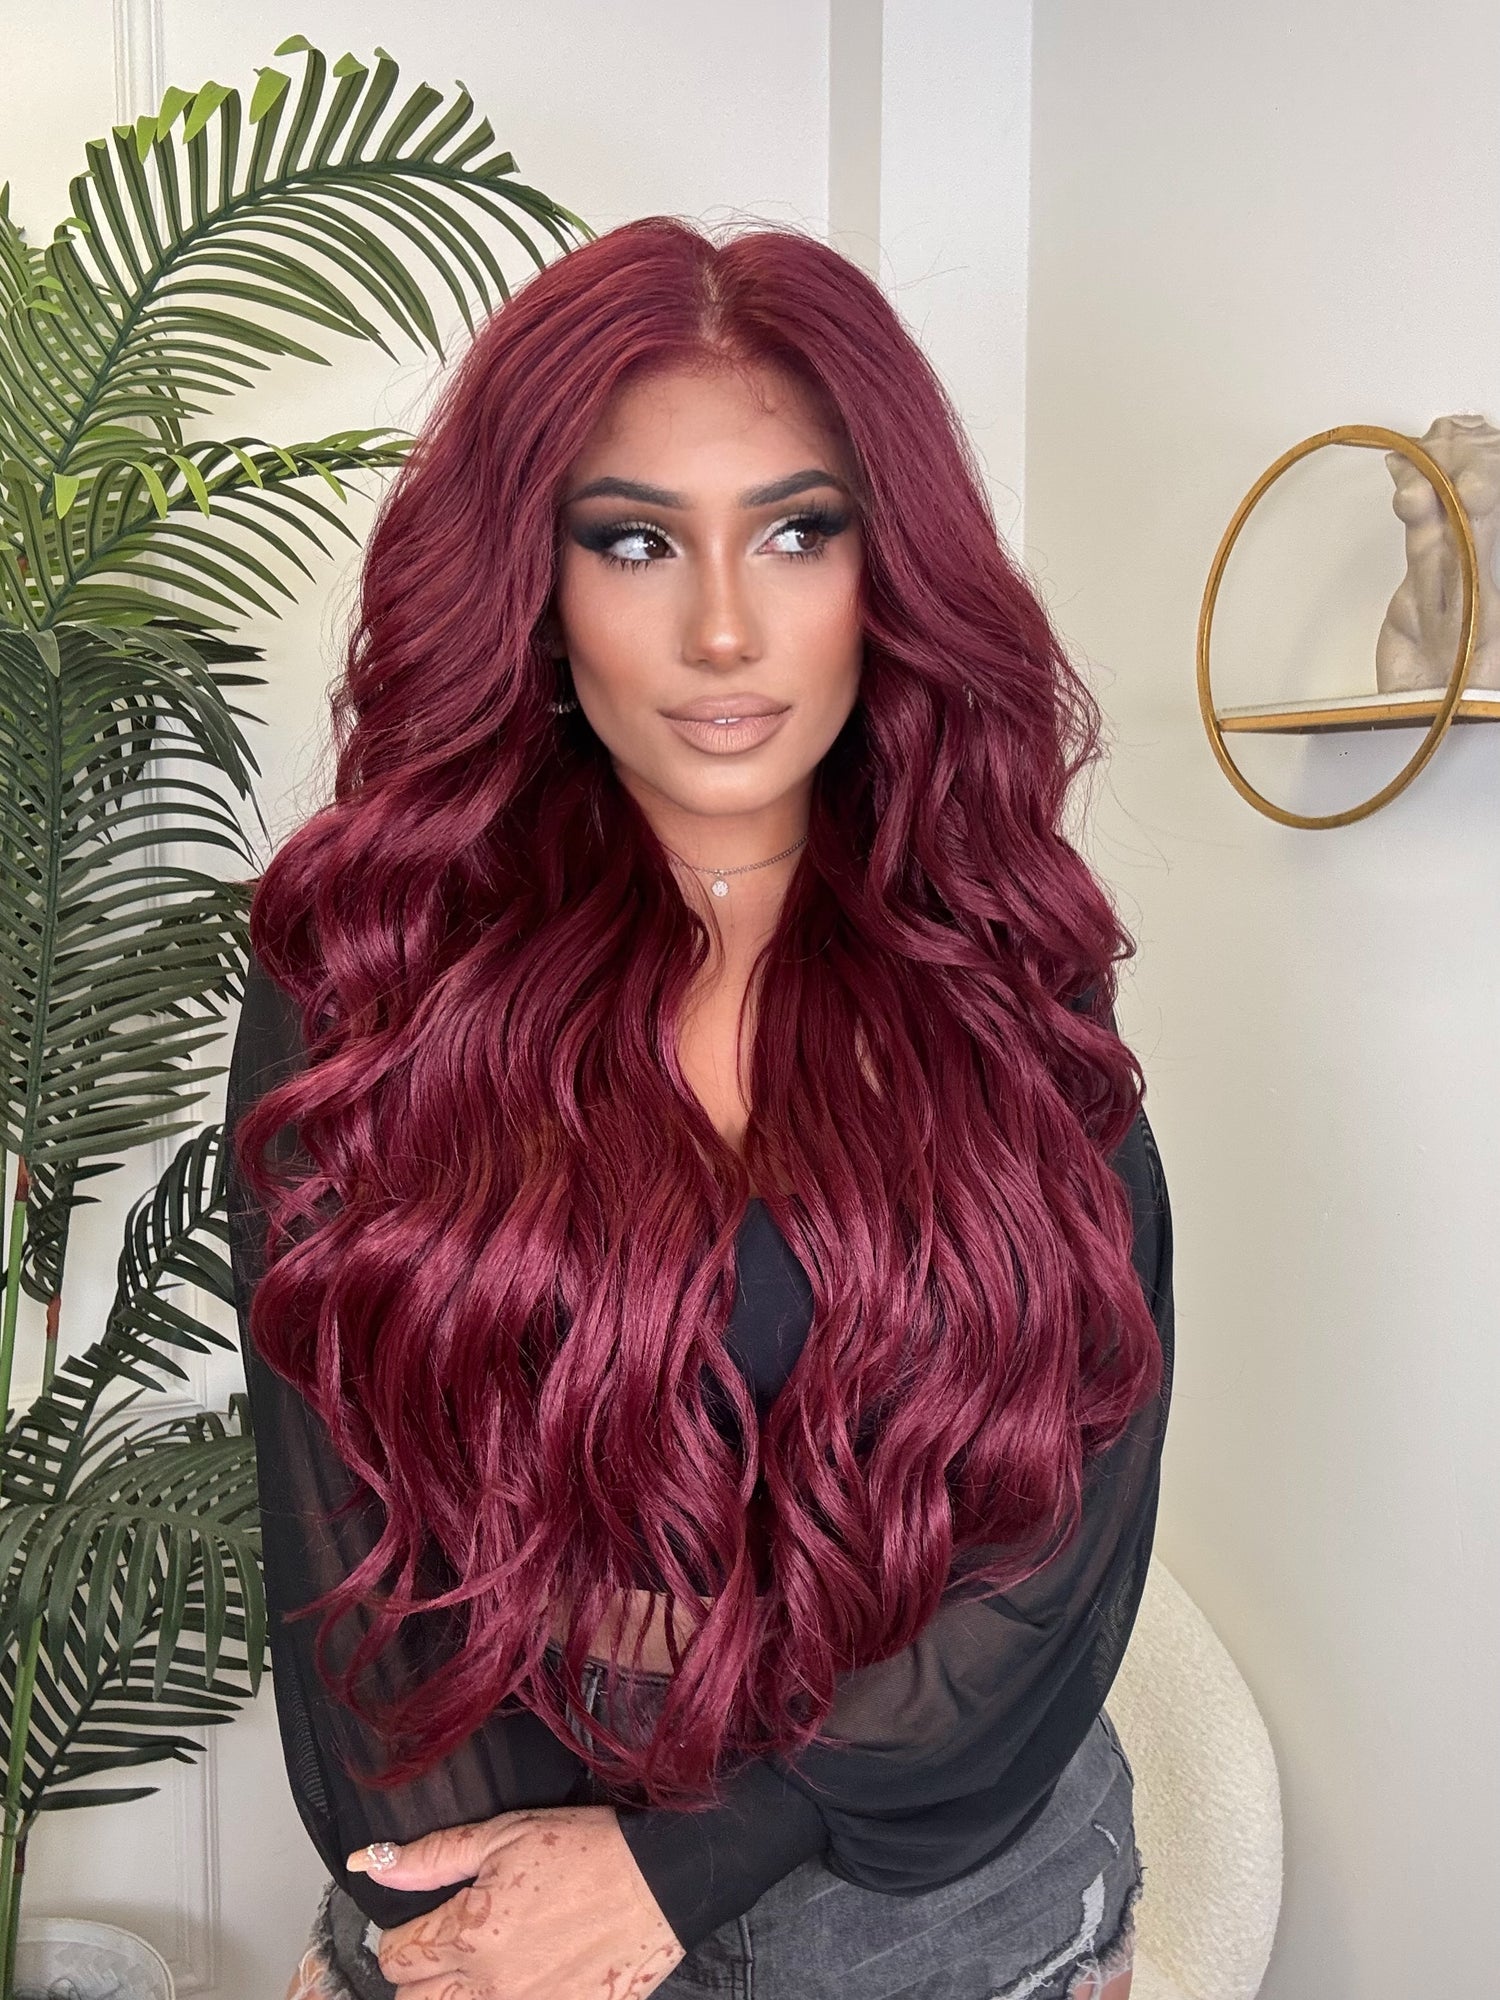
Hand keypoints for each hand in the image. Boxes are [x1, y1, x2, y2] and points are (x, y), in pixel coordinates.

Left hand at [346, 1804, 685, 1998]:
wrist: (661, 1885)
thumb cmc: (587, 1851)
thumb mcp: (503, 1836)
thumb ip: (430, 1857)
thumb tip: (367, 1862)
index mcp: (471, 1932)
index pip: (395, 1954)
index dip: (400, 1934)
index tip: (421, 1921)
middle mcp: (489, 1985)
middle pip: (412, 1999)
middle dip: (420, 1969)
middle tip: (448, 1941)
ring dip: (451, 1993)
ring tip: (477, 1963)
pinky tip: (511, 1977)